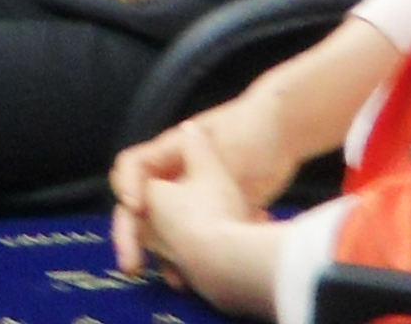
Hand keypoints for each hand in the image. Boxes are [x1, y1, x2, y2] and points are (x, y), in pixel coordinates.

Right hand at [111, 120, 283, 306]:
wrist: (283, 141)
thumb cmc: (248, 132)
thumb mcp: (218, 142)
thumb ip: (194, 154)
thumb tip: (166, 167)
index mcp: (169, 154)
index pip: (132, 168)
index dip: (127, 186)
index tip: (137, 209)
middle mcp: (174, 177)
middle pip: (141, 208)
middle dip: (133, 237)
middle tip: (132, 264)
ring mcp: (193, 198)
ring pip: (166, 231)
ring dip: (166, 255)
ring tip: (176, 279)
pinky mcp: (214, 216)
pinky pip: (197, 241)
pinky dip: (201, 256)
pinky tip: (218, 269)